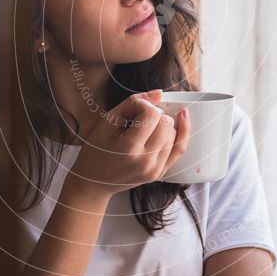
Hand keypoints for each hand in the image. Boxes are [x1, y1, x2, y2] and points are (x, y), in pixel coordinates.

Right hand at [65, 90, 189, 197]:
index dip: (143, 105)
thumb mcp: (107, 122)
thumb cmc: (96, 150)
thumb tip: (158, 93)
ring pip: (173, 133)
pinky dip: (182, 132)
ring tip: (144, 128)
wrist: (94, 182)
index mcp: (129, 148)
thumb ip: (132, 103)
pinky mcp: (160, 173)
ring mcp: (155, 169)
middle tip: (136, 120)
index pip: (151, 114)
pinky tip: (182, 117)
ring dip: (162, 124)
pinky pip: (179, 148)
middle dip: (153, 114)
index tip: (131, 110)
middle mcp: (146, 161)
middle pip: (165, 123)